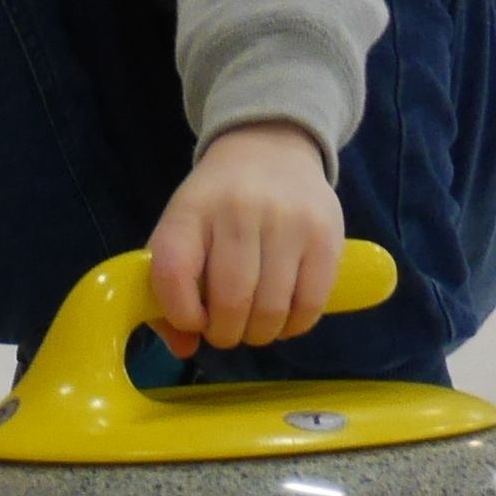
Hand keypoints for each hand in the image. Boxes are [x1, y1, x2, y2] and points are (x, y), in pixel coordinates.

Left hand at [147, 124, 346, 355]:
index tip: (192, 320)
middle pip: (230, 300)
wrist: (270, 147)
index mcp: (190, 210)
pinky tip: (284, 319)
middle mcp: (238, 211)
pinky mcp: (326, 236)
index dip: (179, 313)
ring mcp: (286, 222)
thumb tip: (184, 348)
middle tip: (227, 331)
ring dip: (260, 333)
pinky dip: (294, 326)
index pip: (173, 271)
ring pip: (272, 309)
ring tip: (255, 326)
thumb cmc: (217, 203)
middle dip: (225, 333)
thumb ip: (170, 289)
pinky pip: (310, 304)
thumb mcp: (182, 228)